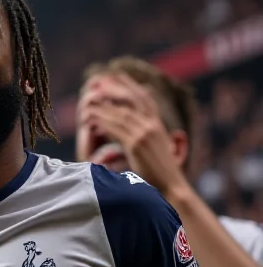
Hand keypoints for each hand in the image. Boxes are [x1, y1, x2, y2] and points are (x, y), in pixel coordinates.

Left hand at [78, 73, 188, 200]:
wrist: (172, 190)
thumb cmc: (167, 177)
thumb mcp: (170, 153)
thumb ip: (171, 142)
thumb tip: (178, 134)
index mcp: (159, 127)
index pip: (145, 99)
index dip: (132, 86)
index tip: (118, 76)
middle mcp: (153, 126)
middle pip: (132, 100)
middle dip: (115, 88)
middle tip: (99, 80)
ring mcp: (145, 134)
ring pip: (120, 114)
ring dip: (103, 107)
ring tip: (89, 100)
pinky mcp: (137, 145)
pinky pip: (116, 129)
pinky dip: (103, 123)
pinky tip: (92, 120)